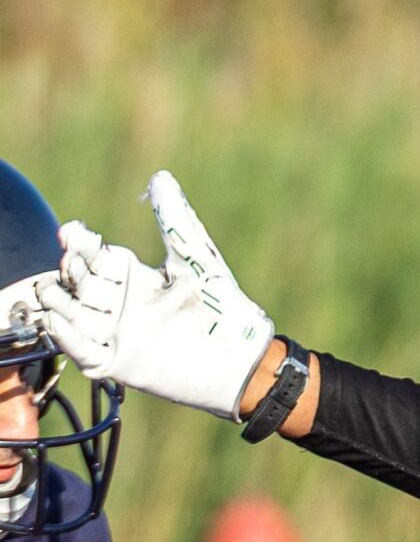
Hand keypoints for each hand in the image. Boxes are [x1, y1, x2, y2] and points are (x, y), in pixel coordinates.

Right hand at [33, 173, 273, 416]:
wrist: (241, 361)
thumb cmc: (225, 310)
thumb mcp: (195, 261)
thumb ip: (175, 222)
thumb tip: (161, 177)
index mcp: (135, 278)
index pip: (94, 256)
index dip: (80, 243)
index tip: (74, 232)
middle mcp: (120, 305)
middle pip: (77, 282)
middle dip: (70, 270)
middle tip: (73, 261)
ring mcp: (116, 335)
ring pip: (70, 313)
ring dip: (58, 301)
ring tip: (56, 290)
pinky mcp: (117, 364)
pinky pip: (80, 350)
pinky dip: (66, 337)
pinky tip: (59, 321)